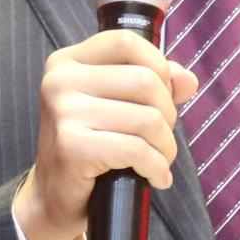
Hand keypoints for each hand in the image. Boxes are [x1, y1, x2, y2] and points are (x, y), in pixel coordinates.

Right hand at [11, 29, 200, 239]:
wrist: (52, 198)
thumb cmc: (89, 148)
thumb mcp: (116, 107)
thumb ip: (152, 85)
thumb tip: (187, 80)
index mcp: (67, 62)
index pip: (126, 41)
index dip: (158, 65)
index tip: (163, 96)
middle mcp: (60, 81)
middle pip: (146, 81)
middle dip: (168, 115)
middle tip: (160, 139)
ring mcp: (64, 113)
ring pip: (148, 119)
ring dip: (165, 147)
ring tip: (158, 160)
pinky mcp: (72, 146)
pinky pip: (136, 150)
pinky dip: (157, 168)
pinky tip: (155, 178)